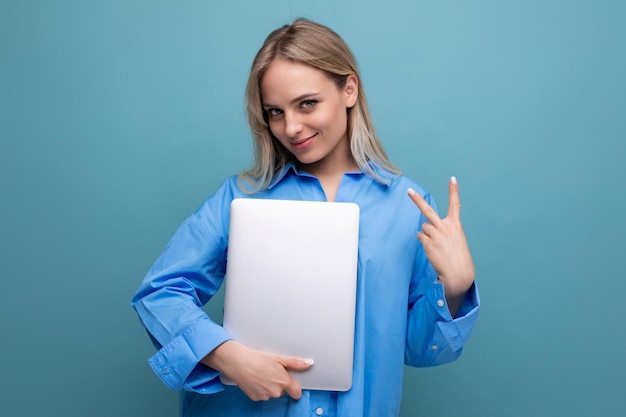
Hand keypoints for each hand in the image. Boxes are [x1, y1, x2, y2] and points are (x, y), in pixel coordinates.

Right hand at [202, 340, 312, 400]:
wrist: (238, 362)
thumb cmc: (257, 358)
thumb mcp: (279, 358)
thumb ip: (295, 363)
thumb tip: (309, 363)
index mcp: (283, 381)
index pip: (297, 393)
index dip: (294, 387)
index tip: (291, 382)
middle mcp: (275, 391)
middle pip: (283, 391)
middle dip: (279, 383)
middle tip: (271, 371)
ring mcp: (265, 396)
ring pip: (272, 392)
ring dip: (269, 386)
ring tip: (262, 374)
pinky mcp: (256, 398)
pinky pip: (262, 395)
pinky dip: (260, 389)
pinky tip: (256, 379)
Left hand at [407, 177, 474, 313]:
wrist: (458, 273)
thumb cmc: (457, 256)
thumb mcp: (456, 239)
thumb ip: (442, 230)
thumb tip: (423, 229)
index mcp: (455, 225)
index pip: (455, 204)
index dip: (454, 191)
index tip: (453, 179)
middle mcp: (445, 227)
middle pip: (428, 211)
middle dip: (417, 200)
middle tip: (408, 191)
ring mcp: (436, 235)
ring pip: (424, 227)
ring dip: (428, 234)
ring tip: (437, 244)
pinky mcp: (428, 244)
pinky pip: (421, 237)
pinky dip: (425, 242)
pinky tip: (433, 250)